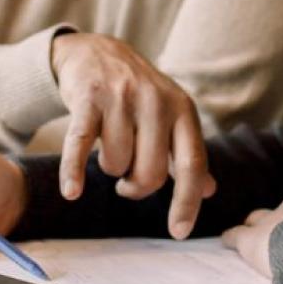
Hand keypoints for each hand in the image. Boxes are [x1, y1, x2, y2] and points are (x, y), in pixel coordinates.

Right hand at [51, 31, 215, 238]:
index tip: (179, 232)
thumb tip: (210, 191)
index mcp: (183, 109)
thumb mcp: (170, 116)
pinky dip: (74, 171)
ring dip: (109, 167)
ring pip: (116, 163)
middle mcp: (156, 101)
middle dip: (135, 188)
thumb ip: (186, 153)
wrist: (96, 51)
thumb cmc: (138, 94)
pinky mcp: (88, 98)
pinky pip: (81, 145)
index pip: (192, 164)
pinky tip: (71, 192)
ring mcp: (121, 98)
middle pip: (150, 173)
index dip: (187, 201)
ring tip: (108, 148)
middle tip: (126, 182)